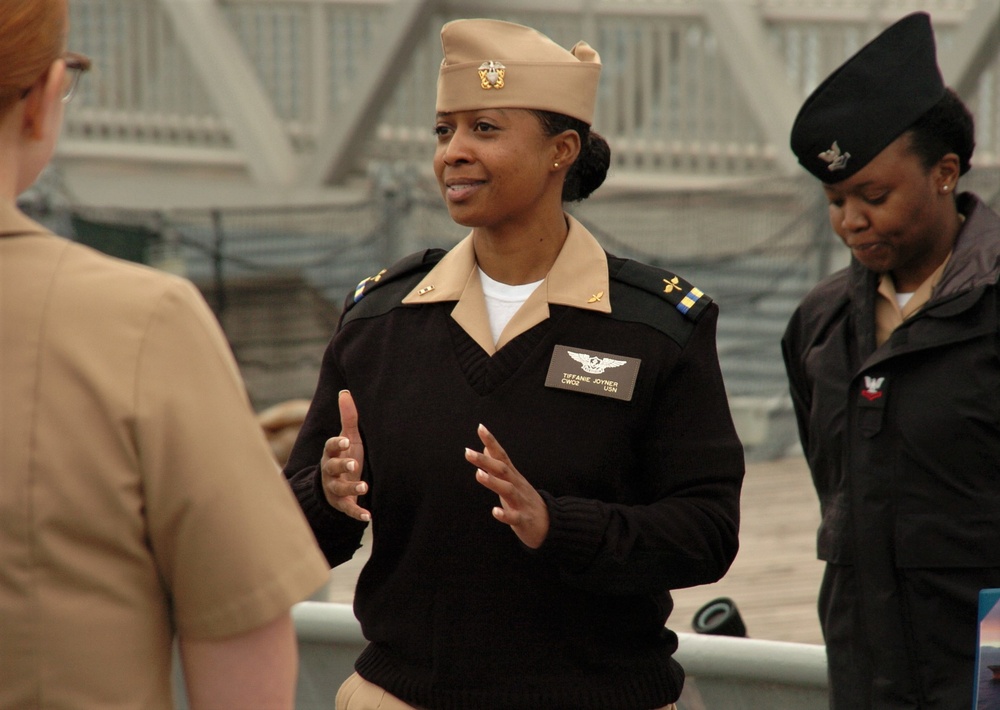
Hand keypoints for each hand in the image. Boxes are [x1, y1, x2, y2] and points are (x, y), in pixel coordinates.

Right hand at [320, 390, 369, 520]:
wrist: (337, 486)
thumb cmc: (346, 455)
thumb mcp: (349, 438)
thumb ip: (349, 418)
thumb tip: (345, 392)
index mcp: (331, 453)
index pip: (330, 447)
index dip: (337, 444)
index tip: (345, 441)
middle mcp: (329, 471)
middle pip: (332, 467)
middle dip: (342, 465)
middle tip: (353, 464)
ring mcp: (334, 488)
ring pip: (339, 488)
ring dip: (352, 487)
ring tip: (364, 486)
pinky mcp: (341, 504)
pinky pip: (348, 509)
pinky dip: (357, 513)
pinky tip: (369, 517)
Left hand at [466, 424, 549, 548]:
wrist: (550, 524)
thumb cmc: (526, 501)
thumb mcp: (512, 480)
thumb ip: (499, 465)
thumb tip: (486, 448)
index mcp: (513, 476)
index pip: (501, 455)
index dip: (492, 442)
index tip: (480, 428)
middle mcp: (517, 485)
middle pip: (502, 469)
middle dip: (485, 460)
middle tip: (467, 452)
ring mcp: (521, 502)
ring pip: (508, 490)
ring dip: (493, 482)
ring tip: (478, 474)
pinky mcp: (524, 520)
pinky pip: (514, 517)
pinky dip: (505, 515)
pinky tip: (495, 512)